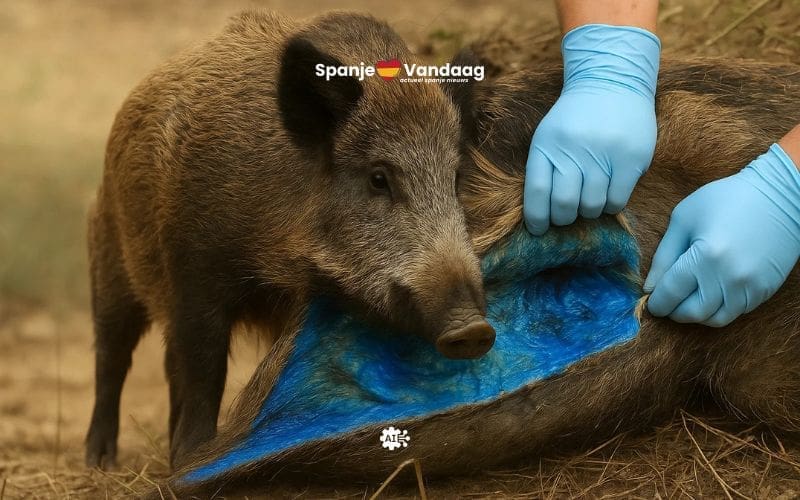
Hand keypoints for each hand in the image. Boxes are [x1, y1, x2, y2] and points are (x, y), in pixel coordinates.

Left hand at [524, 24, 660, 234]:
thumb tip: (541, 216)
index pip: (535, 192)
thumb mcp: (549, 136)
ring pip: (591, 206)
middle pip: (563, 204)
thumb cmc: (576, 118)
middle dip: (563, 219)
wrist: (612, 80)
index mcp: (546, 145)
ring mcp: (603, 153)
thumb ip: (544, 168)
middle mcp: (573, 149)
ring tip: (589, 200)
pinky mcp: (630, 158)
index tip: (538, 230)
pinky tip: (608, 193)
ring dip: (588, 211)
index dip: (536, 218)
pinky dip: (610, 205)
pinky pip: (617, 200)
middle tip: (566, 216)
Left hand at [644, 144, 799, 326]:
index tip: (652, 302)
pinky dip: (719, 309)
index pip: (671, 293)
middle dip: (674, 311)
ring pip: (715, 318)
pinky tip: (712, 293)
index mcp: (704, 256)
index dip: (657, 302)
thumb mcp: (684, 219)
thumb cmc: (726, 200)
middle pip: (692, 312)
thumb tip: (650, 287)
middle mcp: (728, 277)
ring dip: (697, 314)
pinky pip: (736, 312)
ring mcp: (750, 286)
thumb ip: (664, 256)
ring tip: (689, 299)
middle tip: (668, 302)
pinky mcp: (765, 290)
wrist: (780, 195)